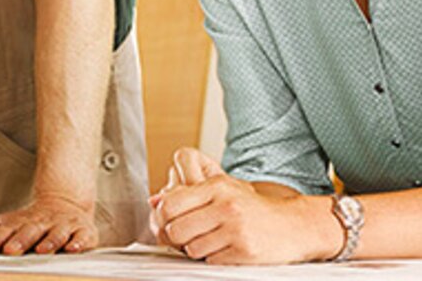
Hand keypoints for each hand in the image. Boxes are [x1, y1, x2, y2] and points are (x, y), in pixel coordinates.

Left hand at [0, 194, 97, 254]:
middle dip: (19, 241)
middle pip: (28, 231)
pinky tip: (71, 249)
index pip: (3, 231)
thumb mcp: (7, 223)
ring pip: (55, 233)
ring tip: (39, 251)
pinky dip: (78, 243)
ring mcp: (62, 226)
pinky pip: (82, 237)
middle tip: (8, 251)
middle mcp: (40, 222)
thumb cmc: (30, 221)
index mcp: (19, 222)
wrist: (64, 203)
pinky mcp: (83, 231)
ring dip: (48, 242)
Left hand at [153, 148, 341, 263]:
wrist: (294, 225)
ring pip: (191, 248)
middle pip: (175, 229)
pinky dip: (212, 258)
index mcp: (215, 186)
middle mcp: (225, 205)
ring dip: (195, 248)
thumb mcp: (221, 191)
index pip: (170, 204)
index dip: (161, 218)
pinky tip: (224, 249)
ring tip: (210, 240)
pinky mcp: (245, 251)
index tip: (165, 223)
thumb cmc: (253, 208)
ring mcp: (235, 229)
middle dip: (175, 238)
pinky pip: (211, 261)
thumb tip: (153, 201)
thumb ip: (186, 194)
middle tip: (184, 237)